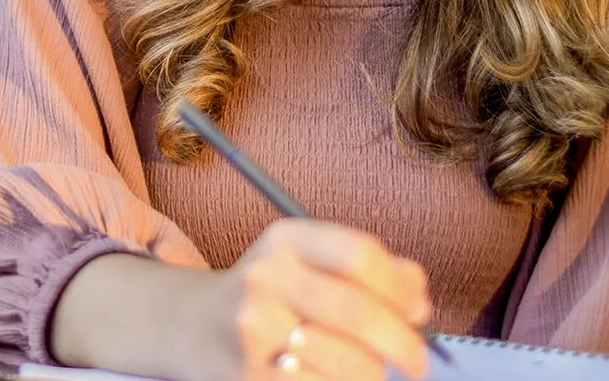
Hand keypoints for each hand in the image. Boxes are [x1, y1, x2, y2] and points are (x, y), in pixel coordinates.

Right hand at [180, 218, 433, 380]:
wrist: (188, 325)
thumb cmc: (270, 295)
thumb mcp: (307, 263)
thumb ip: (371, 270)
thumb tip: (420, 302)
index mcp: (284, 242)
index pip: (359, 254)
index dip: (401, 288)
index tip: (418, 312)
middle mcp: (264, 279)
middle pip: (361, 313)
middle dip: (405, 344)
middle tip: (418, 362)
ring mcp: (254, 331)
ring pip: (352, 364)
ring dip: (372, 374)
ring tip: (362, 369)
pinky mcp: (250, 376)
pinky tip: (330, 379)